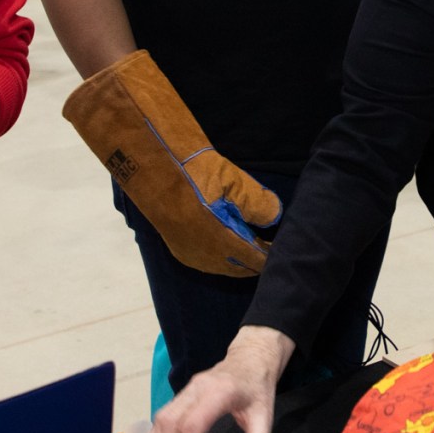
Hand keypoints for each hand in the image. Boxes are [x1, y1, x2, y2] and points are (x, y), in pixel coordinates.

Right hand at [60, 50, 280, 275]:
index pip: (255, 257)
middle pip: (240, 266)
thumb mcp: (230, 179)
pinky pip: (207, 262)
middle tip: (273, 245)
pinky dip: (223, 258)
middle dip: (257, 257)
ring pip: (223, 266)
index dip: (271, 254)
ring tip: (255, 245)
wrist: (149, 166)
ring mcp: (189, 253)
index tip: (284, 248)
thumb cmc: (192, 170)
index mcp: (220, 239)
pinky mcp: (178, 248)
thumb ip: (257, 203)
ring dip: (240, 259)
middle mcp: (205, 253)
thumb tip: (274, 218)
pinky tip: (229, 248)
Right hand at [144, 326, 292, 432]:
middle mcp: (196, 389)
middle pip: (171, 423)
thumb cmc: (257, 385)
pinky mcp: (182, 394)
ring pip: (162, 419)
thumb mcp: (265, 412)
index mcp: (218, 393)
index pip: (194, 426)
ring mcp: (186, 390)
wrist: (250, 357)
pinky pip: (162, 415)